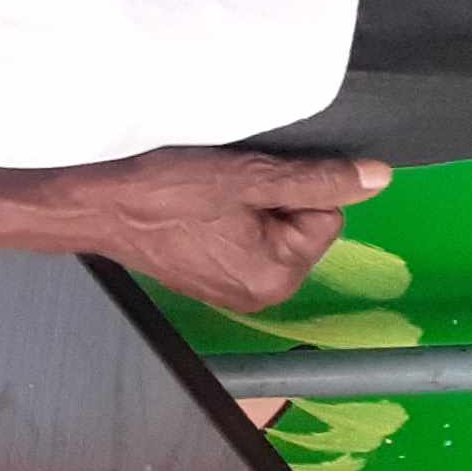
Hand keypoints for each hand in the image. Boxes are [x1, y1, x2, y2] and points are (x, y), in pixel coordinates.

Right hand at [50, 146, 391, 312]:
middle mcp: (262, 294)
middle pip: (300, 226)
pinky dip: (224, 220)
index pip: (327, 216)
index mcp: (278, 276)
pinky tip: (193, 209)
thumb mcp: (249, 176)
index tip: (247, 180)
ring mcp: (232, 291)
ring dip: (247, 206)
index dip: (294, 187)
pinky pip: (241, 240)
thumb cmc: (166, 189)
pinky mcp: (207, 280)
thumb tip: (380, 178)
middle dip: (271, 199)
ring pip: (270, 230)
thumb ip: (319, 180)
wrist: (91, 203)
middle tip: (223, 186)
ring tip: (205, 196)